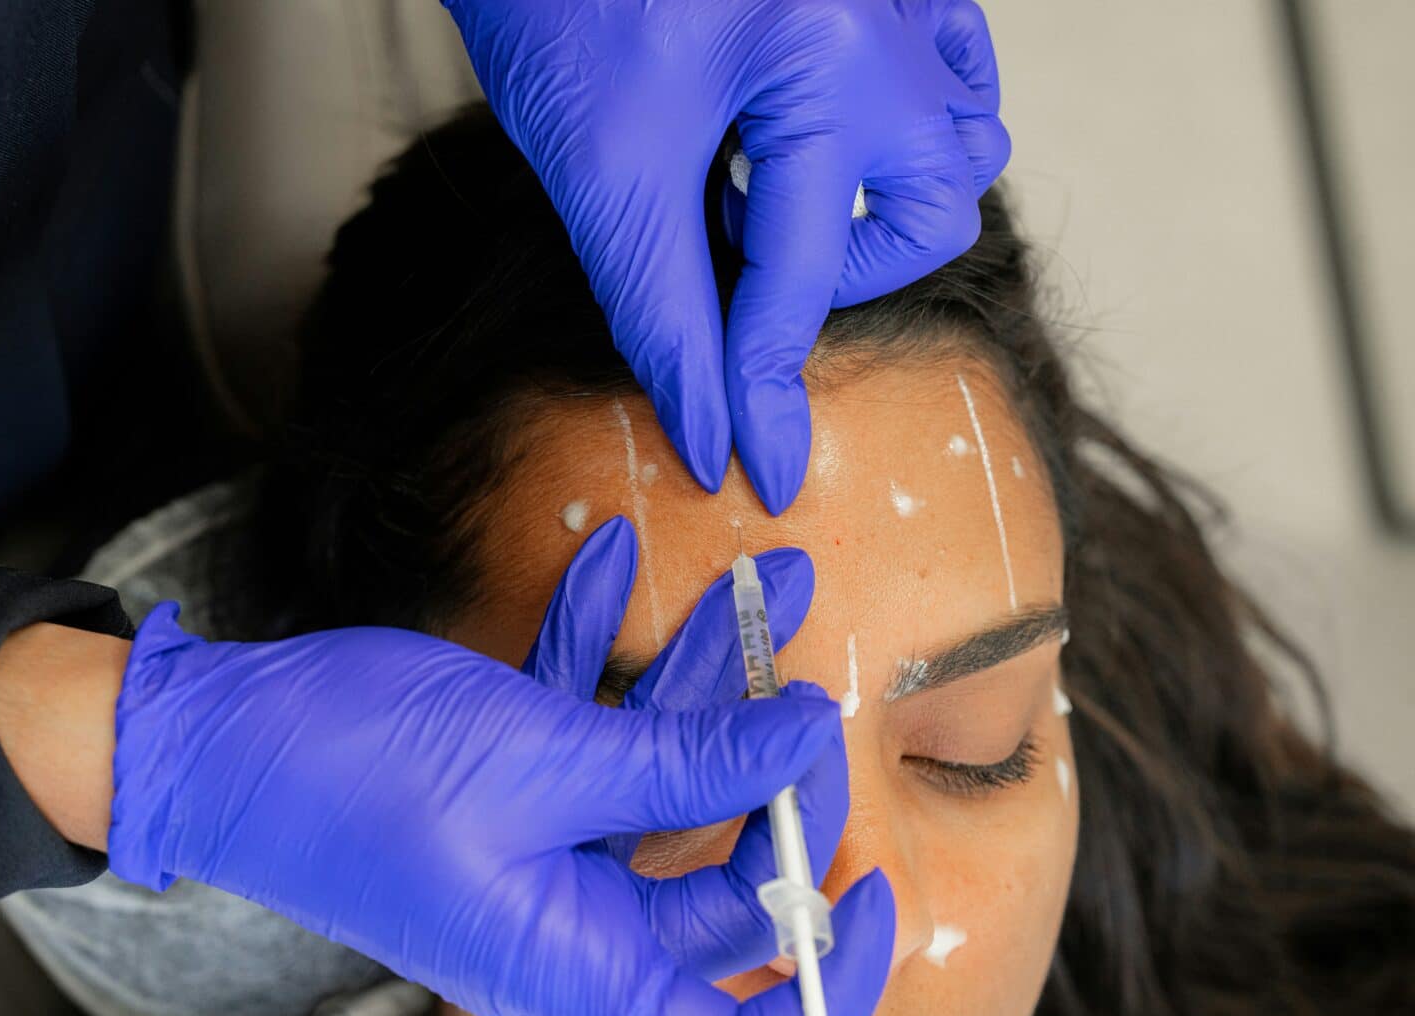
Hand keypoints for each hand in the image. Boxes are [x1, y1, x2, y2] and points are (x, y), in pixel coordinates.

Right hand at [108, 517, 892, 1015]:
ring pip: (660, 773)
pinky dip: (604, 654)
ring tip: (756, 577)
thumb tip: (806, 741)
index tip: (872, 877)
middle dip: (767, 752)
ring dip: (700, 676)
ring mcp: (542, 850)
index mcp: (586, 962)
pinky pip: (584, 726)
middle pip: (716, 859)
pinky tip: (612, 564)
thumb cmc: (356, 773)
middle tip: (798, 666)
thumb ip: (687, 761)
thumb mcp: (546, 765)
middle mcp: (573, 920)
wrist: (210, 741)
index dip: (827, 957)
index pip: (746, 1008)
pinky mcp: (510, 787)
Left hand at [443, 0, 1009, 513]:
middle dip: (842, 273)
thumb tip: (714, 432)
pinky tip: (832, 138)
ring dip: (886, 200)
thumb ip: (663, 312)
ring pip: (965, 133)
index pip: (804, 270)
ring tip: (774, 192)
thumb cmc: (549, 4)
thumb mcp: (603, 171)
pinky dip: (913, 120)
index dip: (766, 383)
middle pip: (932, 208)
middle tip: (747, 269)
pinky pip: (954, 58)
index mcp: (823, 53)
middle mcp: (886, 12)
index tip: (759, 470)